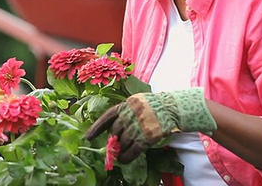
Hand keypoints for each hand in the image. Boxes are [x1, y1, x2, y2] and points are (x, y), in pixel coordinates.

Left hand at [86, 88, 216, 162]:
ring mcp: (137, 126)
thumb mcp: (137, 101)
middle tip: (114, 146)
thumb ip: (125, 111)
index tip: (88, 137)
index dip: (96, 128)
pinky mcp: (146, 137)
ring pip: (122, 142)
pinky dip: (126, 157)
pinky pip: (132, 151)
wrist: (173, 108)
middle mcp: (129, 115)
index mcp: (125, 104)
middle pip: (114, 132)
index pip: (106, 117)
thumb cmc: (154, 105)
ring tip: (118, 154)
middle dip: (113, 140)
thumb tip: (112, 128)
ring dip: (119, 150)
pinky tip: (123, 160)